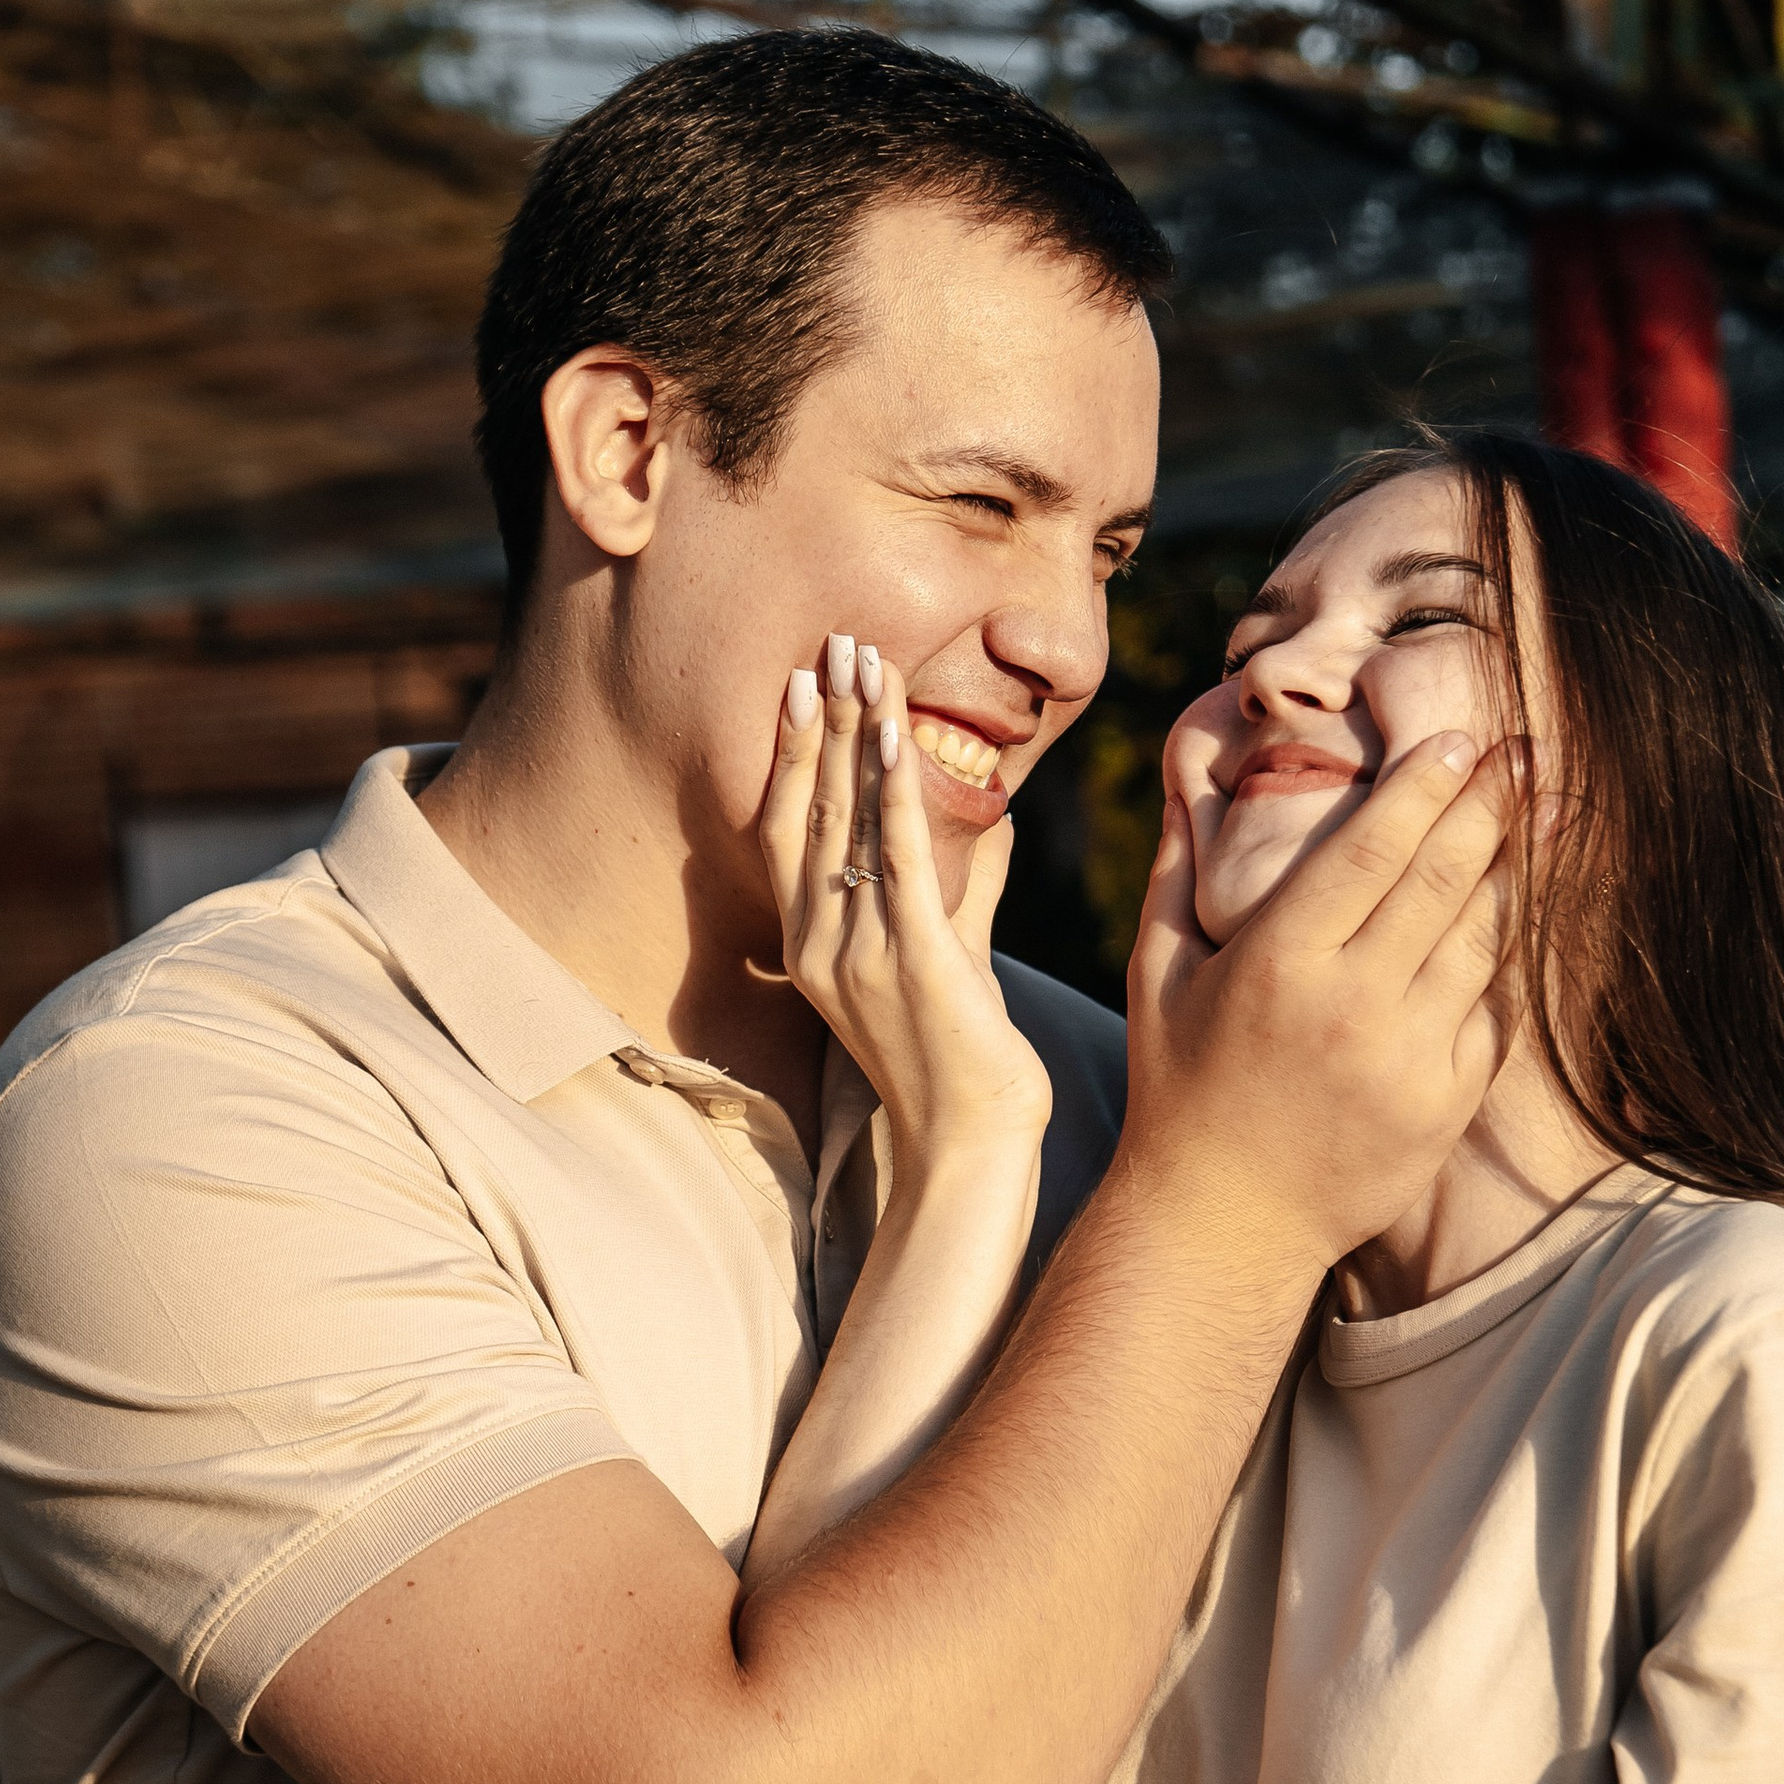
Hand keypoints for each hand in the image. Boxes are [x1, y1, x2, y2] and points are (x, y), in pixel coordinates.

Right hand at [760, 633, 1052, 1174]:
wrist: (970, 1142)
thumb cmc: (961, 1058)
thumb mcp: (958, 957)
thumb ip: (970, 890)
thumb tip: (998, 823)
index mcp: (814, 942)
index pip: (786, 828)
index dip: (791, 752)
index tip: (801, 683)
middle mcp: (821, 942)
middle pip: (809, 807)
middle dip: (821, 718)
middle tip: (830, 641)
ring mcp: (861, 952)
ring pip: (848, 819)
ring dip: (855, 731)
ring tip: (859, 659)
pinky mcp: (915, 960)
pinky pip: (901, 860)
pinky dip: (896, 792)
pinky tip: (896, 734)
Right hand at [1122, 728, 1513, 1283]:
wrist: (1226, 1224)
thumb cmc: (1181, 1089)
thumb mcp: (1159, 974)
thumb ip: (1176, 871)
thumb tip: (1181, 776)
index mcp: (1281, 961)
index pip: (1374, 849)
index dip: (1426, 785)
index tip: (1461, 738)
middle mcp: (1353, 1005)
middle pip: (1445, 878)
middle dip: (1492, 803)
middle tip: (1526, 748)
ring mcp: (1410, 1057)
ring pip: (1483, 938)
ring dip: (1517, 868)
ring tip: (1545, 810)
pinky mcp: (1447, 1101)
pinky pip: (1491, 1009)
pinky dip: (1505, 955)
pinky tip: (1521, 909)